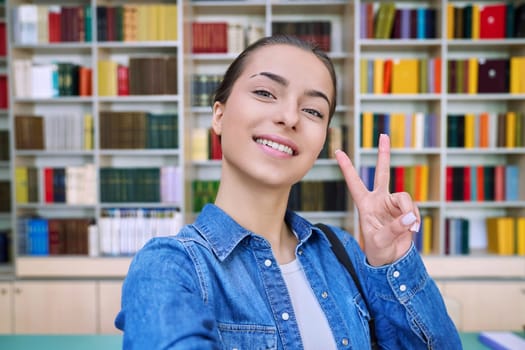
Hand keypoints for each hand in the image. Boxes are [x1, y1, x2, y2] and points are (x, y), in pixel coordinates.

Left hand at [335, 133, 419, 265]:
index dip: (347, 167)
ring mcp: (393, 204)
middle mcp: (379, 200)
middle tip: (383, 135)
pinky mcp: (406, 211)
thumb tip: (410, 216)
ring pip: (405, 197)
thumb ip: (394, 228)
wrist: (392, 259)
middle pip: (382, 173)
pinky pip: (413, 209)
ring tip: (408, 228)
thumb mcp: (380, 241)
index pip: (354, 183)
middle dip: (384, 154)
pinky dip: (414, 219)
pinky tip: (412, 230)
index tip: (338, 151)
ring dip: (408, 213)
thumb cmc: (378, 250)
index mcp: (365, 204)